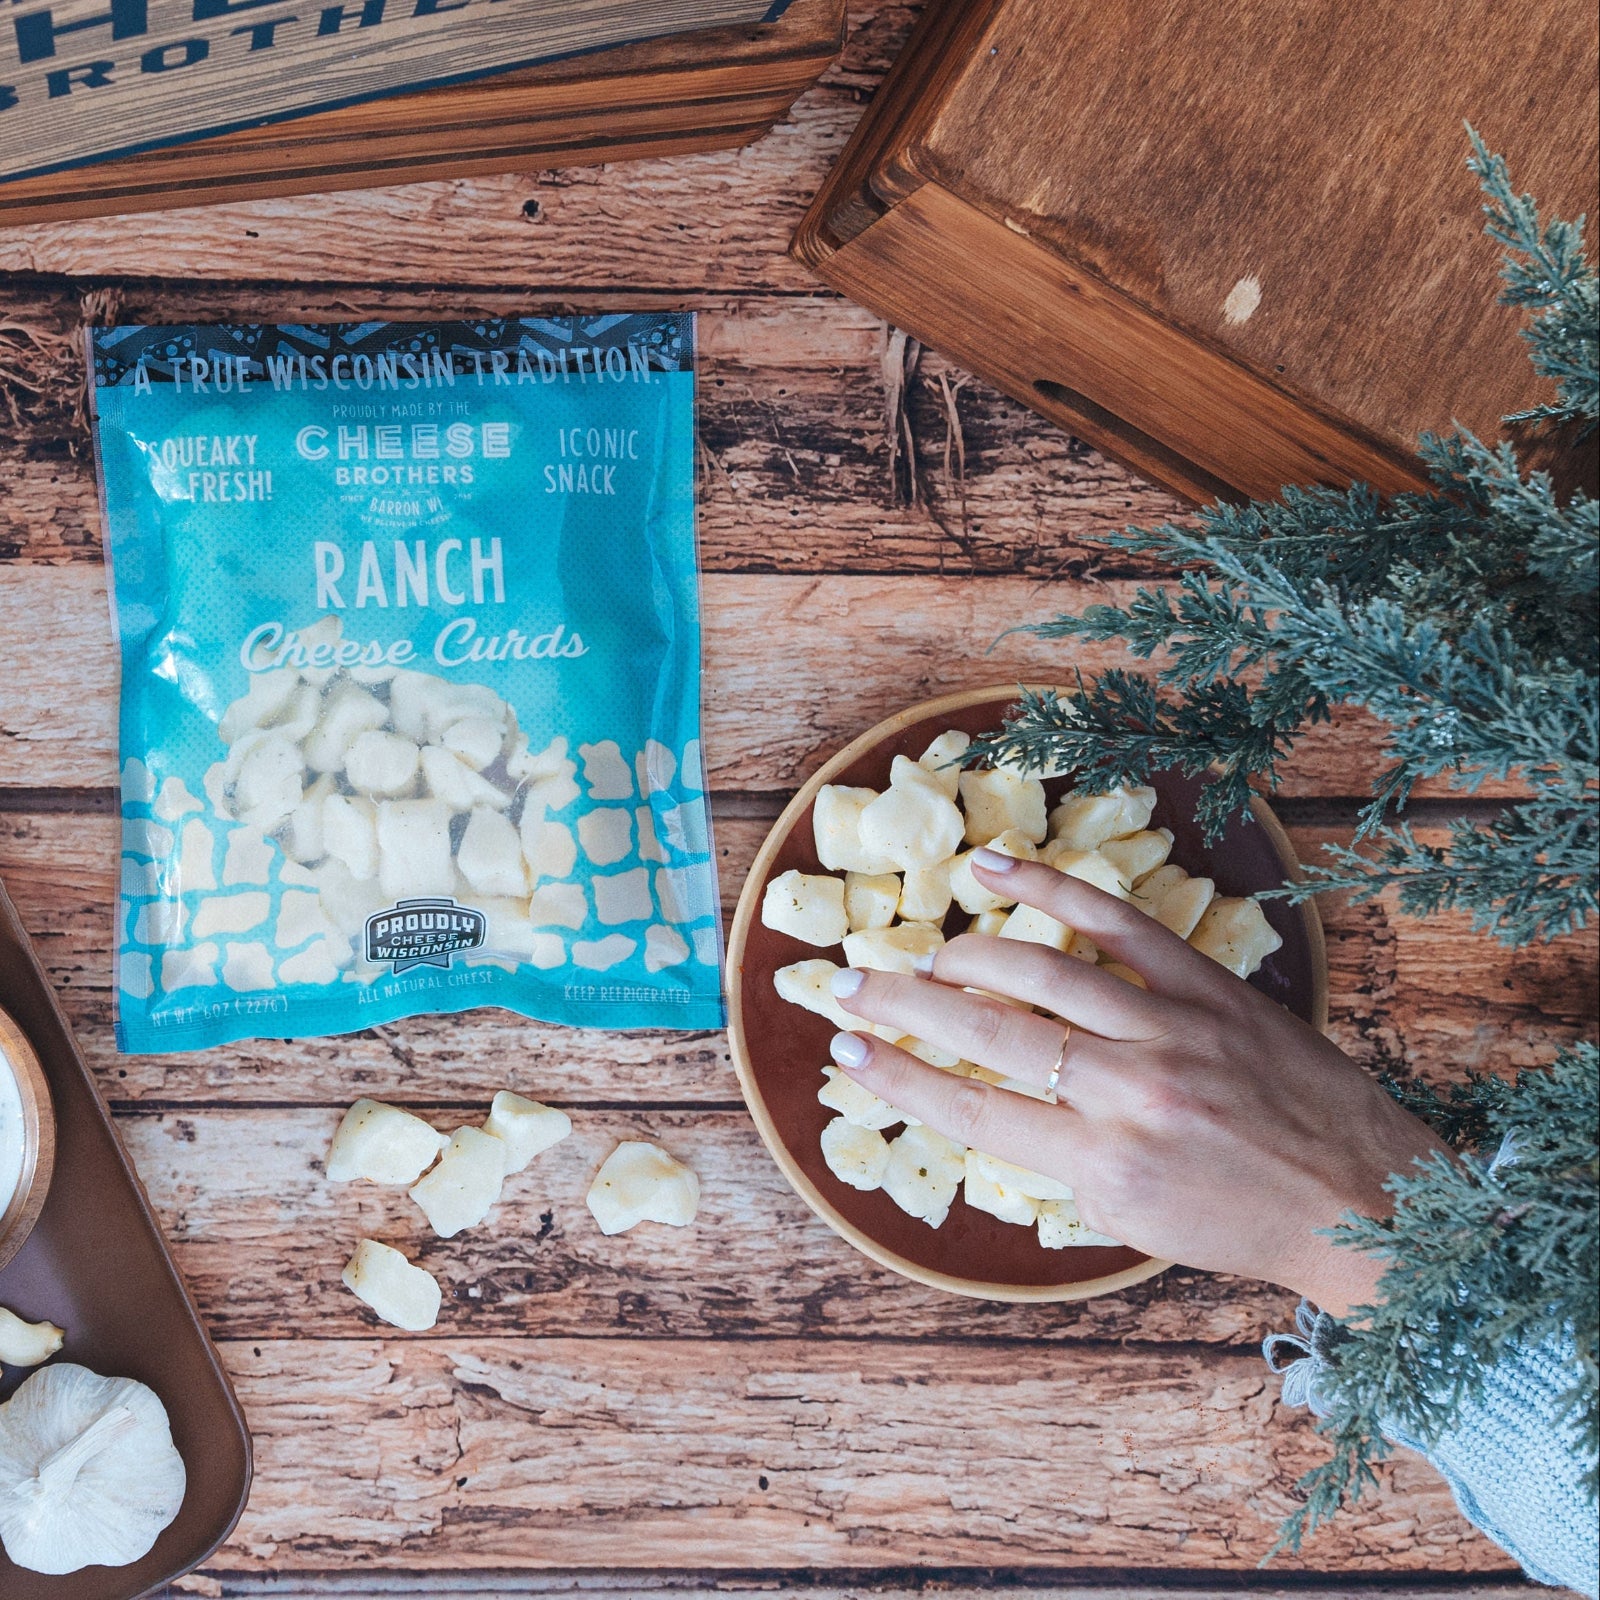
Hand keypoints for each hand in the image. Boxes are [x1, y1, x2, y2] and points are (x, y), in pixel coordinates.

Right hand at [827, 848, 1449, 1316]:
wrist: (1363, 1202)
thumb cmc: (1240, 1223)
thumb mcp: (1132, 1223)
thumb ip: (1058, 1165)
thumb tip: (992, 1106)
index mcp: (1104, 1163)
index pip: (973, 1112)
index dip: (900, 1078)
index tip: (848, 1051)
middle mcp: (1129, 1091)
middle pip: (987, 1033)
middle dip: (903, 1007)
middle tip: (846, 987)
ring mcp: (1169, 1028)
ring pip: (1038, 971)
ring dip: (963, 956)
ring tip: (919, 954)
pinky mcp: (1206, 985)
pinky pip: (1114, 923)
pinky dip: (1047, 889)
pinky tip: (992, 869)